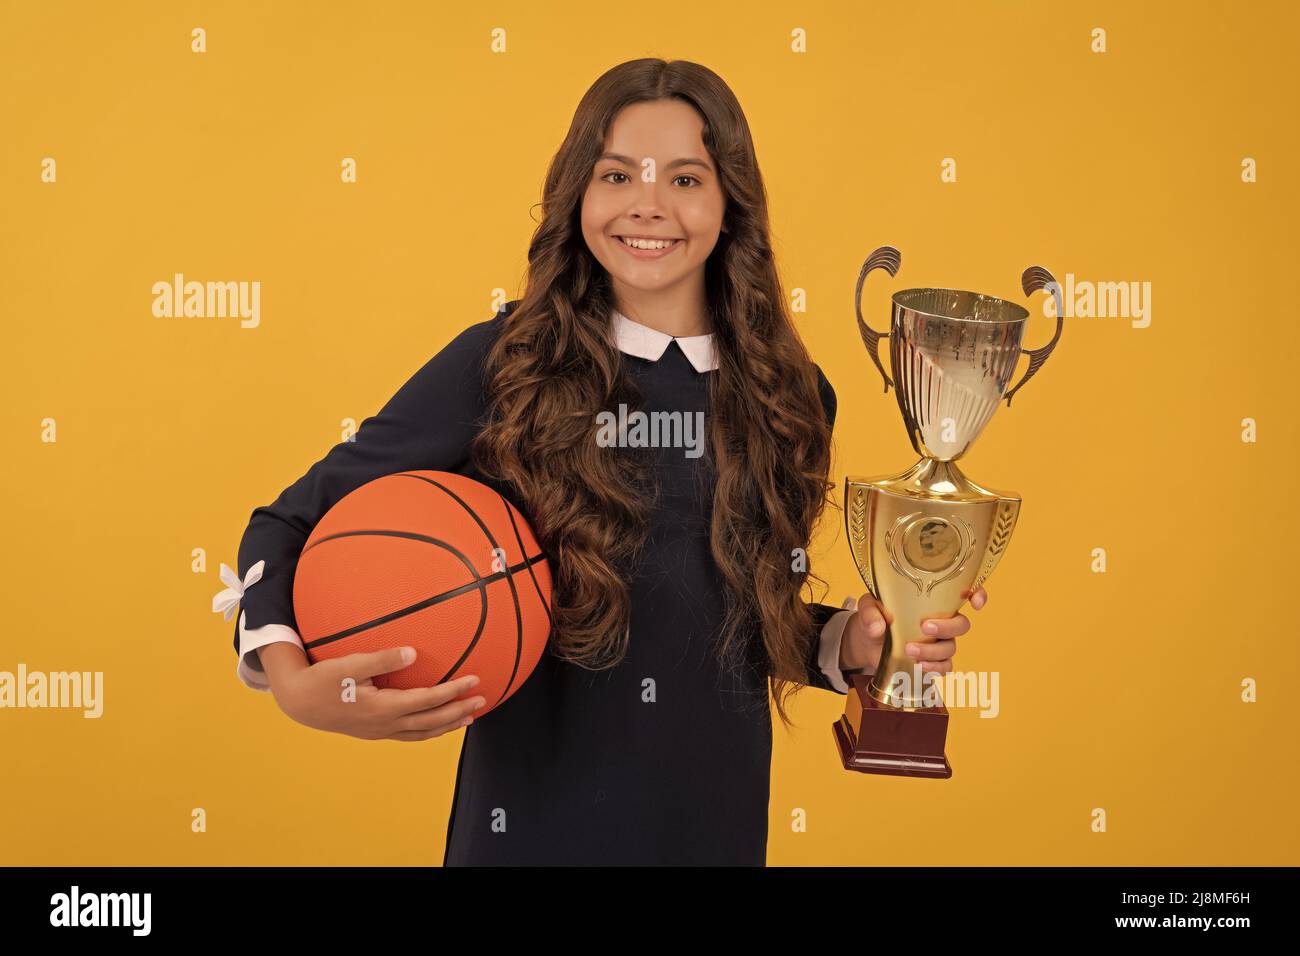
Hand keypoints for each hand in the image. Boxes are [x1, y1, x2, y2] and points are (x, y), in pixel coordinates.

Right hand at [259, 643, 485, 741]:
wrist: (298, 703)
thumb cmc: (322, 679)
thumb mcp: (348, 665)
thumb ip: (381, 659)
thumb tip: (413, 653)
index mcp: (383, 709)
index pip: (428, 700)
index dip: (453, 692)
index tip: (474, 680)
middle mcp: (385, 725)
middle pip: (431, 721)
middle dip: (459, 711)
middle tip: (483, 701)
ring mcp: (380, 731)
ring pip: (422, 733)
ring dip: (447, 725)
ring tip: (468, 718)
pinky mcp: (374, 731)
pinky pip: (409, 734)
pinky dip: (428, 729)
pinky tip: (434, 721)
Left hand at [839, 586, 988, 674]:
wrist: (866, 640)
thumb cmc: (875, 615)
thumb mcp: (868, 607)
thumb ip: (871, 612)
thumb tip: (879, 627)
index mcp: (932, 600)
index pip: (964, 593)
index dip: (977, 595)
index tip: (975, 601)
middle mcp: (941, 620)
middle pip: (961, 624)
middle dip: (946, 627)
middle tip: (925, 628)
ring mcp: (938, 643)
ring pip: (951, 648)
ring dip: (933, 651)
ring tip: (909, 650)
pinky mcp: (931, 662)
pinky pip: (944, 667)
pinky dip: (934, 669)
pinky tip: (919, 668)